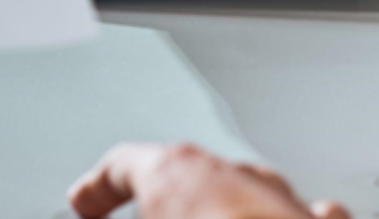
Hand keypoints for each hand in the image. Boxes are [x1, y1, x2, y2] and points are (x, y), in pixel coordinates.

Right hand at [69, 144, 350, 218]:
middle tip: (144, 215)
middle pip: (182, 177)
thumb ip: (133, 206)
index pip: (120, 166)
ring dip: (219, 210)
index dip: (96, 188)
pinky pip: (294, 215)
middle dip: (163, 201)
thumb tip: (91, 203)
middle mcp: (227, 171)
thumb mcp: (145, 218)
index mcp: (173, 170)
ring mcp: (273, 196)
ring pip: (239, 191)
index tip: (84, 202)